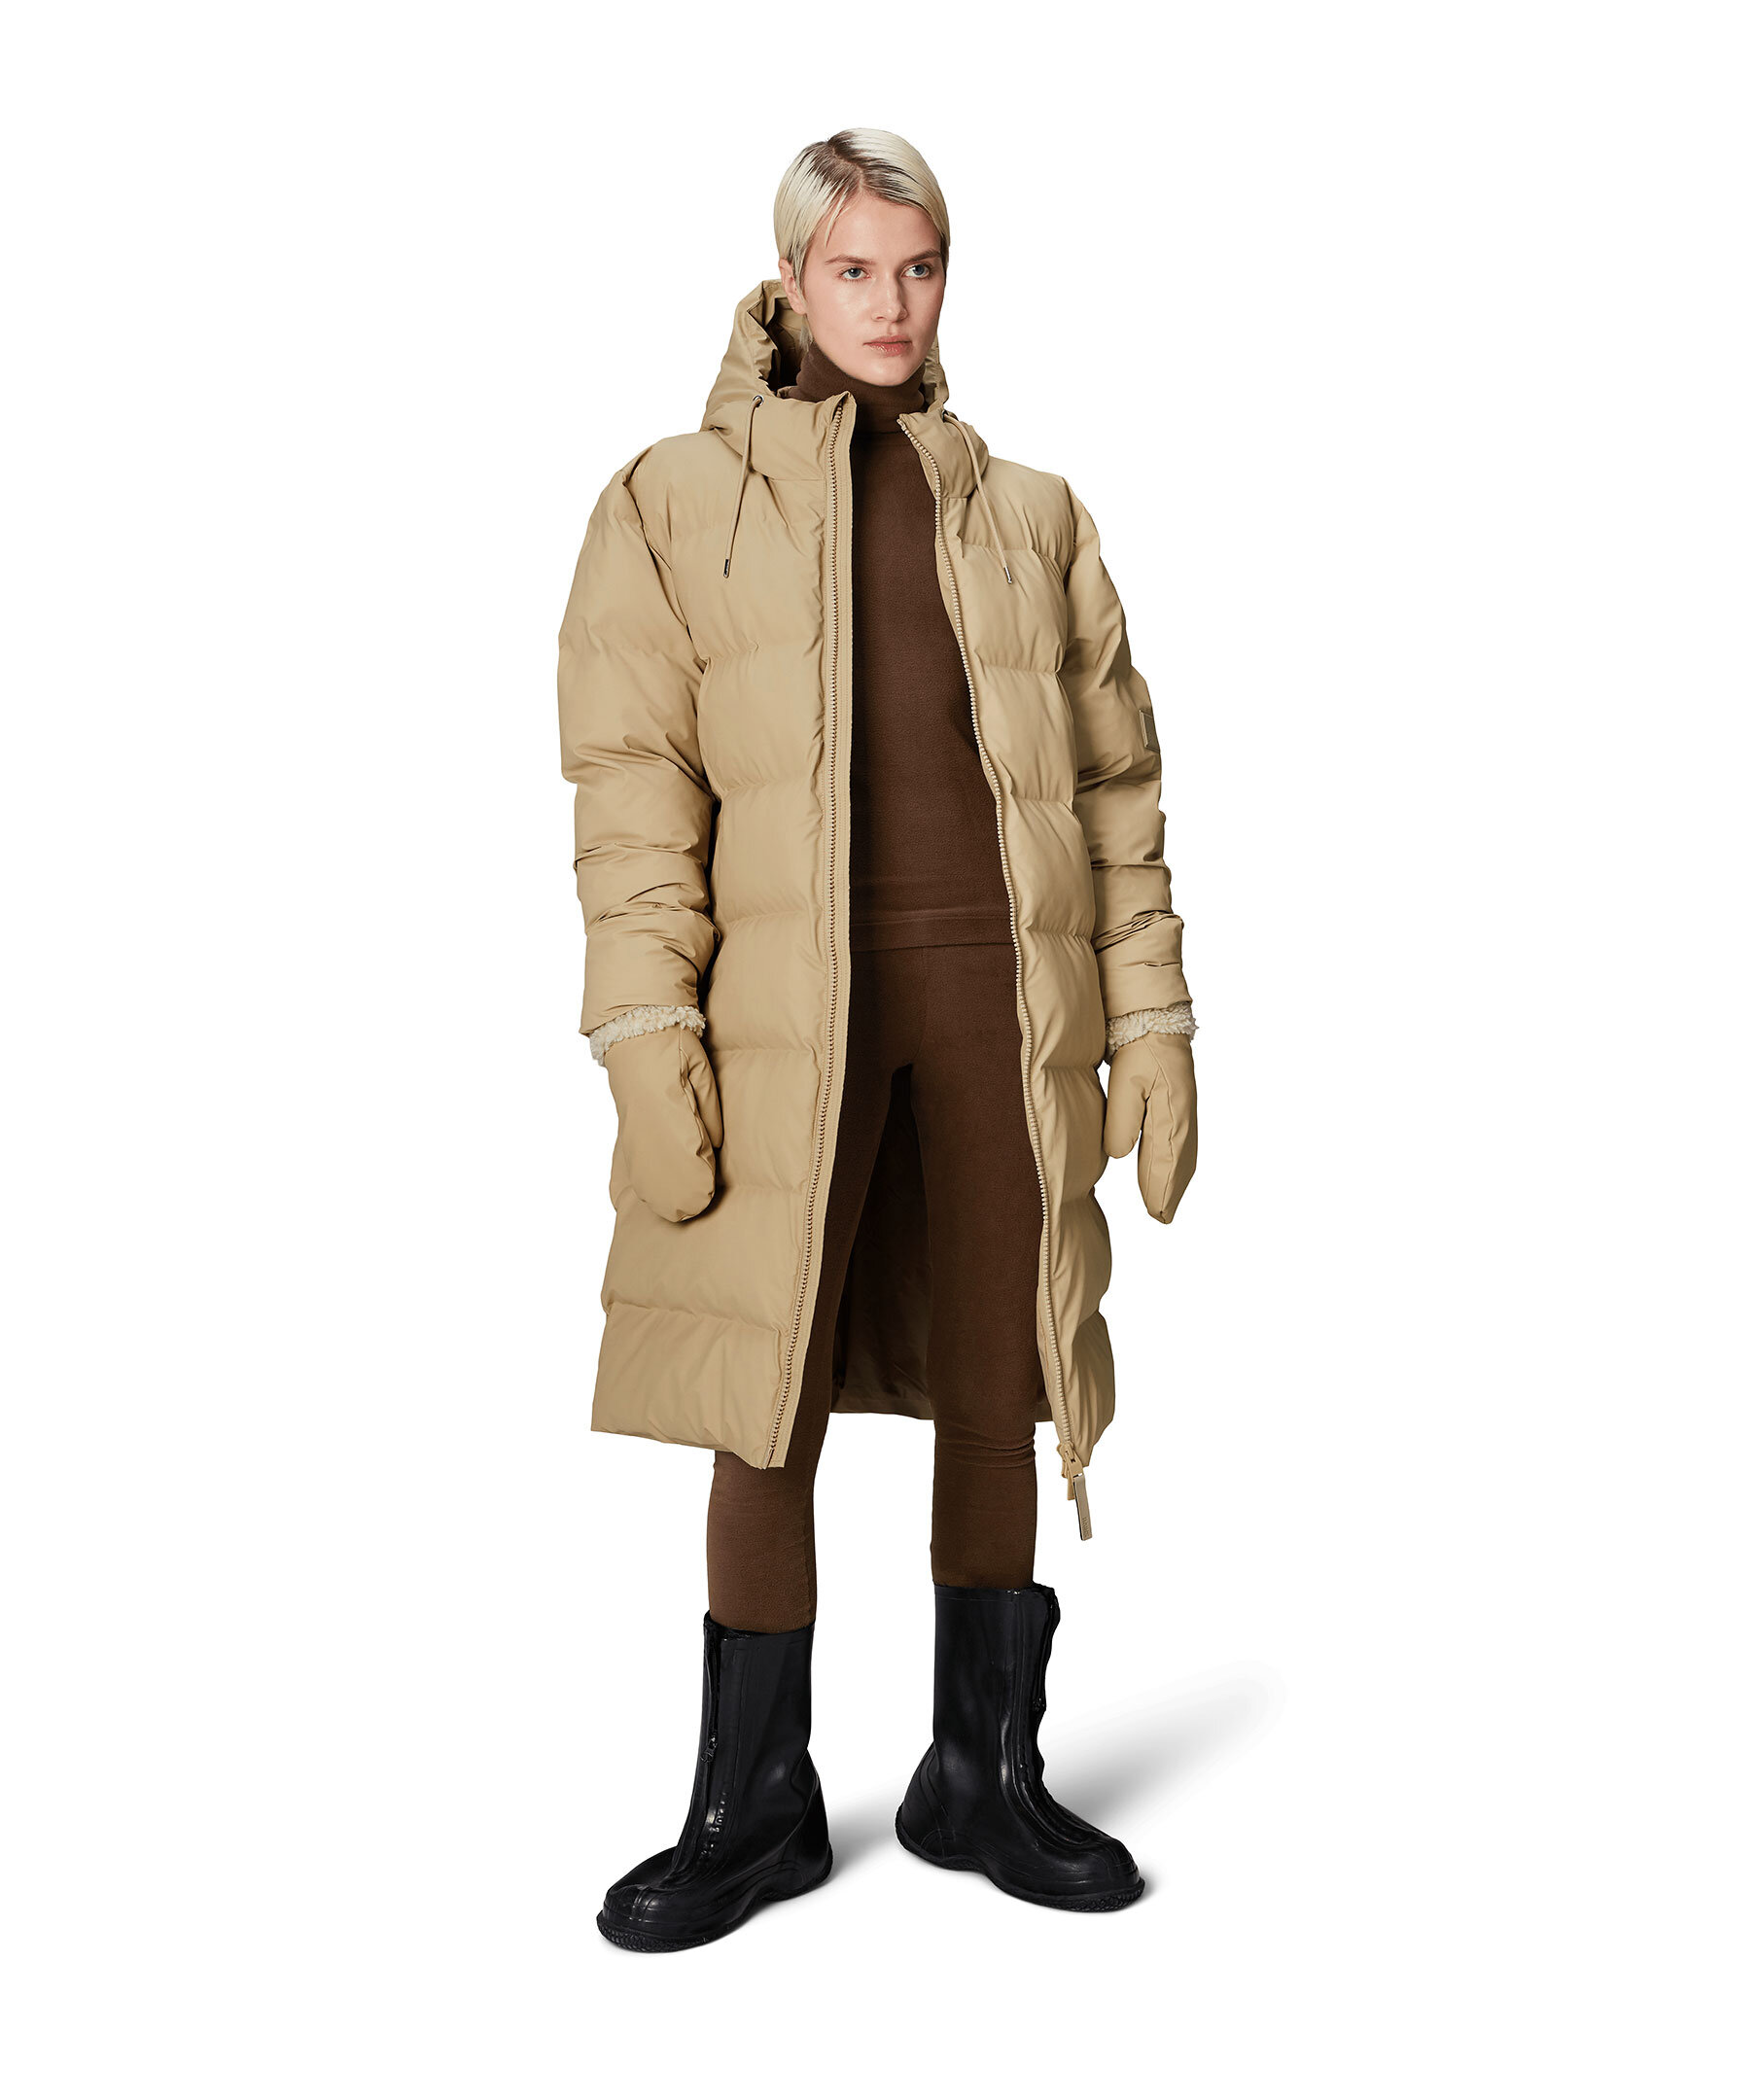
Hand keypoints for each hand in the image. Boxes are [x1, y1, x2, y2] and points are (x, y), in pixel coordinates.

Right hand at [603, 1025, 723, 1221]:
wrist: (635, 1026)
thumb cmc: (672, 1045)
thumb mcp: (699, 1069)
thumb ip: (707, 1107)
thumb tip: (713, 1144)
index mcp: (667, 1104)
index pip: (682, 1148)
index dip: (693, 1175)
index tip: (705, 1195)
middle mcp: (646, 1119)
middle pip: (660, 1165)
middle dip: (676, 1191)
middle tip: (691, 1213)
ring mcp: (633, 1123)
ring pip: (642, 1164)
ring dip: (657, 1190)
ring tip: (673, 1212)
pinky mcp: (627, 1123)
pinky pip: (631, 1156)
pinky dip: (640, 1176)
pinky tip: (646, 1193)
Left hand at [1103, 1031, 1197, 1224]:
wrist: (1155, 1020)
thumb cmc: (1138, 1049)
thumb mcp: (1125, 1082)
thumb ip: (1122, 1120)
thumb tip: (1121, 1155)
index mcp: (1173, 1113)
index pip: (1166, 1160)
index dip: (1160, 1188)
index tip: (1155, 1212)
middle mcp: (1184, 1116)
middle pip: (1179, 1163)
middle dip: (1170, 1191)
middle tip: (1162, 1218)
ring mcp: (1184, 1111)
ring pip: (1183, 1155)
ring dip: (1175, 1180)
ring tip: (1166, 1204)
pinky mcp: (1180, 1105)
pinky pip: (1182, 1143)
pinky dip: (1178, 1163)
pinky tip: (1171, 1172)